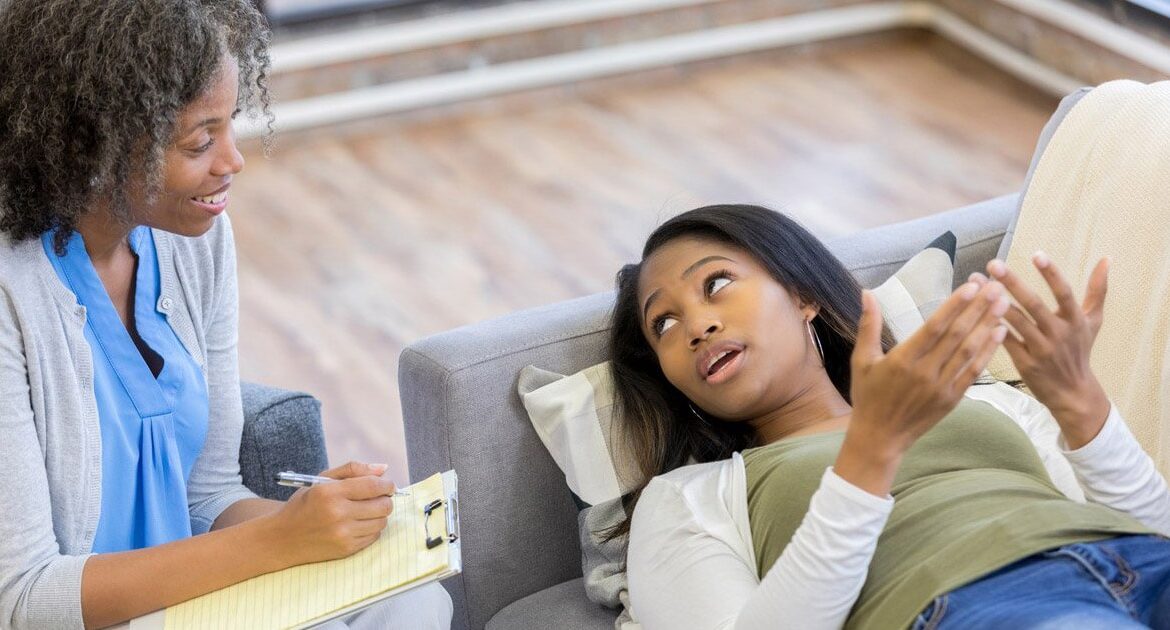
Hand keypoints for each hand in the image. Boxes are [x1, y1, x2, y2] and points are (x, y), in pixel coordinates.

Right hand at [263, 461, 397, 567]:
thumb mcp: (322, 480)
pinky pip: (374, 536)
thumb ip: (353, 470)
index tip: (387, 485)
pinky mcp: (346, 549)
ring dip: (379, 514)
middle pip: (383, 505)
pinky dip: (372, 528)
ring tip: (367, 510)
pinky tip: (359, 524)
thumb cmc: (305, 505)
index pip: (373, 485)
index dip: (386, 484)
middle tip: (378, 497)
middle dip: (385, 499)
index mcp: (331, 492)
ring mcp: (343, 534)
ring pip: (382, 521)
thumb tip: (384, 469)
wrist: (282, 538)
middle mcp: (338, 514)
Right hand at [837, 282, 1008, 494]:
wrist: (880, 437)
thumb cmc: (868, 396)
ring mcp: (941, 386)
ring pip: (969, 351)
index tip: (971, 286)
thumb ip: (868, 325)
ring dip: (988, 326)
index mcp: (902, 359)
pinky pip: (974, 372)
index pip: (935, 326)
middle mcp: (925, 372)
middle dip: (978, 309)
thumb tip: (867, 292)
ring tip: (1002, 304)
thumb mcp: (862, 359)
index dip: (955, 305)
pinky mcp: (952, 398)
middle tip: (995, 287)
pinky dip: (988, 352)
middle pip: (957, 335)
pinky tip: (999, 334)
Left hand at [982, 252, 1110, 447]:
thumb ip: (1098, 290)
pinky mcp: (1026, 364)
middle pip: (1034, 304)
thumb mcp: (1093, 321)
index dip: (1051, 274)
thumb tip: (1107, 259)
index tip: (1037, 254)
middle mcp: (1060, 334)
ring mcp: (1042, 349)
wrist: (1073, 393)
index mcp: (1075, 320)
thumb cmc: (1079, 350)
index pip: (1064, 293)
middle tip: (994, 263)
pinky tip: (974, 312)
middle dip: (1013, 282)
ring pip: (1016, 322)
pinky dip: (992, 327)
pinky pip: (1006, 342)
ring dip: (995, 301)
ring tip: (976, 283)